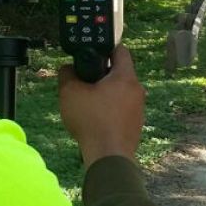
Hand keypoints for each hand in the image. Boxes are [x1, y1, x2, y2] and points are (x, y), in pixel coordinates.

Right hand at [57, 45, 145, 169]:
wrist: (108, 157)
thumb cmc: (91, 121)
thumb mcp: (70, 93)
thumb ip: (67, 74)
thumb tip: (68, 68)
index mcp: (125, 77)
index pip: (120, 50)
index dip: (105, 49)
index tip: (91, 54)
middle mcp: (137, 90)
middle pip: (119, 73)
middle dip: (101, 74)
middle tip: (84, 81)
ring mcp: (139, 109)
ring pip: (120, 92)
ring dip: (105, 94)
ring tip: (87, 103)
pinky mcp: (136, 125)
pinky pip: (122, 110)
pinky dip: (110, 110)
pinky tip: (95, 120)